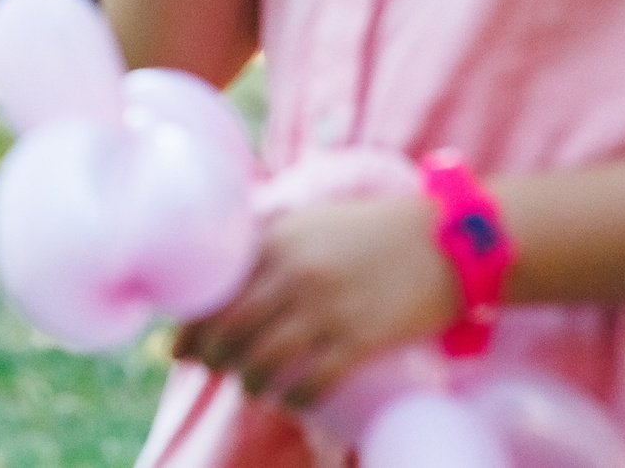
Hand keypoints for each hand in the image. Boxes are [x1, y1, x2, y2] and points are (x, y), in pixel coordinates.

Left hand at [175, 196, 458, 408]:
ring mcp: (325, 309)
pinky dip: (295, 398)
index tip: (177, 343)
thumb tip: (235, 269)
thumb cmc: (376, 229)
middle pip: (230, 327)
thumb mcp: (312, 222)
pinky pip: (315, 381)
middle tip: (204, 368)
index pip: (215, 290)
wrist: (447, 240)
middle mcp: (292, 274)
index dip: (191, 323)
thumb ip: (274, 240)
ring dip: (247, 380)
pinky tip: (288, 403)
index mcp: (276, 241)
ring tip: (247, 387)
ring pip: (265, 358)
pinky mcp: (360, 338)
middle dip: (209, 355)